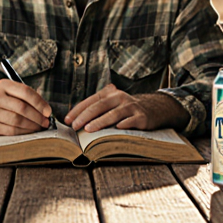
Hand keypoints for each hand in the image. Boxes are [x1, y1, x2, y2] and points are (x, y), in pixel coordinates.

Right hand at [0, 81, 52, 135]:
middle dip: (37, 117)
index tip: (48, 111)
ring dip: (32, 126)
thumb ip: (28, 97)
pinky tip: (30, 131)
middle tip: (46, 122)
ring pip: (17, 121)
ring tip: (39, 127)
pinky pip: (11, 131)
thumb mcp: (13, 92)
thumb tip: (46, 110)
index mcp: (3, 85)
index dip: (39, 102)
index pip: (25, 92)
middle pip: (22, 108)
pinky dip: (24, 132)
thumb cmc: (4, 101)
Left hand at [65, 84, 187, 132]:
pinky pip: (131, 121)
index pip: (91, 101)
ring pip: (113, 114)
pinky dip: (123, 124)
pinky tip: (116, 129)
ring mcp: (132, 107)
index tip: (68, 120)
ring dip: (100, 121)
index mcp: (110, 93)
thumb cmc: (126, 110)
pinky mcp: (142, 117)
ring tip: (88, 129)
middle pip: (100, 106)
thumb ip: (97, 108)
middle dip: (85, 116)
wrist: (154, 109)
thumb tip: (75, 120)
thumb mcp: (113, 104)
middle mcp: (120, 97)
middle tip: (75, 125)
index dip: (78, 110)